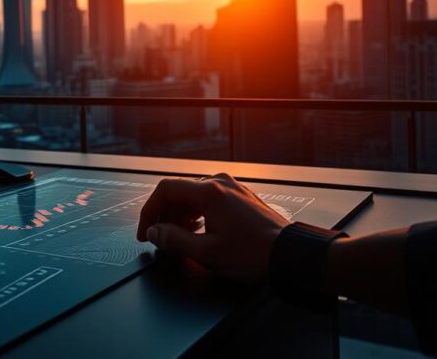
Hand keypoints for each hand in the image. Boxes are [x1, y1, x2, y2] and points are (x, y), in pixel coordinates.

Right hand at [136, 173, 286, 281]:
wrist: (291, 254)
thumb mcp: (206, 253)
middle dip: (164, 216)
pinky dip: (196, 214)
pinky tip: (197, 232)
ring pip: (192, 196)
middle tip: (160, 239)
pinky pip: (208, 200)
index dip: (149, 212)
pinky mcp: (240, 197)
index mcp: (209, 192)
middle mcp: (219, 183)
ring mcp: (231, 188)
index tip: (146, 232)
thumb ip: (174, 240)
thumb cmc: (254, 253)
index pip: (165, 190)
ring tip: (178, 239)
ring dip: (179, 216)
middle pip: (178, 192)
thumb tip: (154, 233)